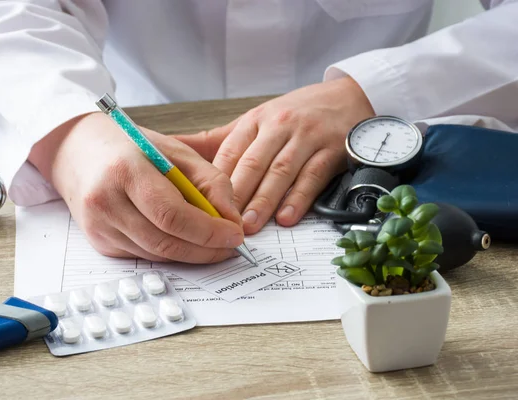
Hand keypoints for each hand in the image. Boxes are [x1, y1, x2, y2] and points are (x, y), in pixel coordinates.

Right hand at [29, 112, 243, 262]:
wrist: (78, 150)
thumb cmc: (131, 147)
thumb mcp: (176, 151)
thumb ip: (210, 182)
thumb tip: (232, 219)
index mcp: (125, 171)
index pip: (172, 214)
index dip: (208, 231)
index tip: (236, 234)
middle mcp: (105, 202)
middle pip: (165, 242)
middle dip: (206, 250)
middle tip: (231, 245)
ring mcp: (99, 226)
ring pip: (156, 255)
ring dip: (192, 255)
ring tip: (215, 244)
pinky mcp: (100, 242)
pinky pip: (144, 255)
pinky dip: (171, 252)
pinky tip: (186, 241)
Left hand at [176, 76, 374, 233]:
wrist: (347, 98)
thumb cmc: (295, 115)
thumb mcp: (255, 120)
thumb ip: (216, 140)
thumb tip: (170, 145)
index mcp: (255, 120)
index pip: (230, 151)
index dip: (214, 180)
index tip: (201, 206)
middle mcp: (279, 126)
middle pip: (253, 163)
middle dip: (236, 195)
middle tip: (222, 222)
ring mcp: (307, 138)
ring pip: (280, 172)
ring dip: (264, 201)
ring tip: (249, 226)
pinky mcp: (331, 150)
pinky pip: (312, 177)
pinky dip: (299, 199)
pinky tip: (287, 218)